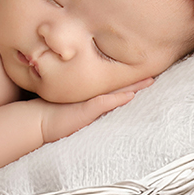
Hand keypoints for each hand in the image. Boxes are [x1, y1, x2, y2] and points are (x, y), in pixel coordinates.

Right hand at [38, 77, 153, 143]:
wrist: (38, 121)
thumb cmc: (51, 114)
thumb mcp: (71, 107)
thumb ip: (87, 103)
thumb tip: (105, 98)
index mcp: (89, 95)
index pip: (113, 84)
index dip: (128, 78)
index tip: (143, 73)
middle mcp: (91, 95)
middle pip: (118, 84)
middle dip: (136, 79)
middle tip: (155, 73)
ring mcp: (89, 101)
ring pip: (116, 90)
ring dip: (134, 85)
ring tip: (150, 81)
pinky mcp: (87, 109)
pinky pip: (106, 103)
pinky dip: (119, 99)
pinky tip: (131, 95)